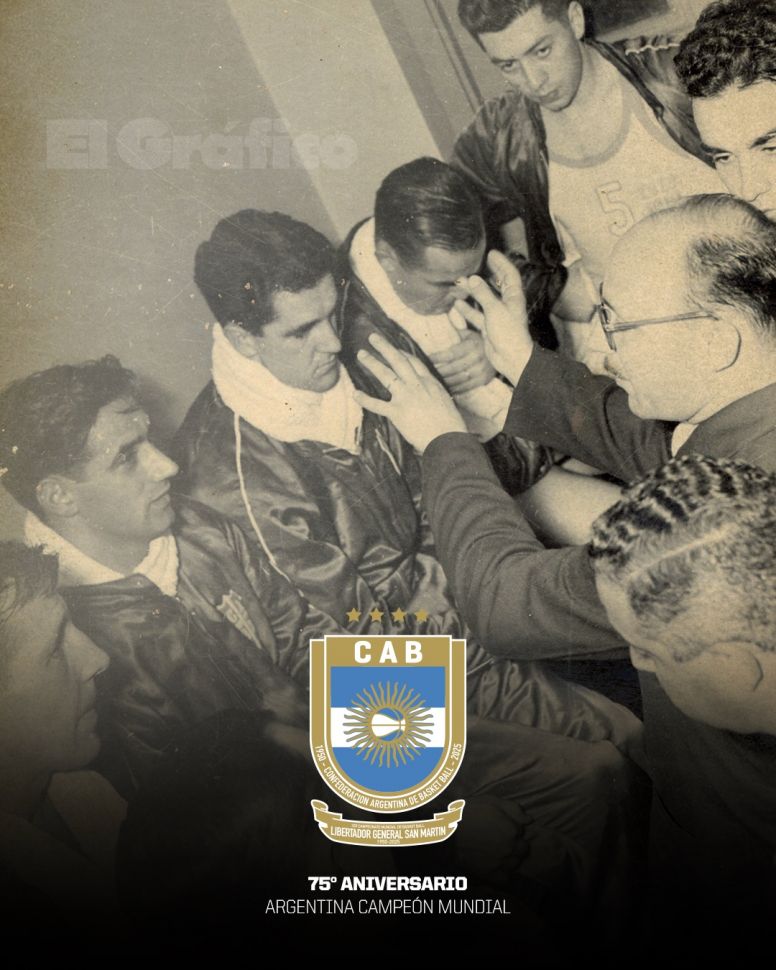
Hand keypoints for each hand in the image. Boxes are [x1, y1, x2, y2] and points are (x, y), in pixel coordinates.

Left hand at [353, 333, 467, 452]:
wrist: (447, 438)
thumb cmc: (451, 425)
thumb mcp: (445, 402)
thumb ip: (434, 396)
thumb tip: (431, 397)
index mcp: (430, 383)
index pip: (413, 362)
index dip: (402, 353)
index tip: (393, 348)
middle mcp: (417, 386)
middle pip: (399, 361)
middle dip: (385, 348)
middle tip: (373, 338)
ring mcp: (406, 397)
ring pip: (386, 375)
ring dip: (373, 363)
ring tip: (361, 354)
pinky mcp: (397, 412)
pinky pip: (377, 404)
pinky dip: (365, 399)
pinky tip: (355, 394)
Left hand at [430, 330, 495, 394]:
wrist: (498, 350)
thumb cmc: (477, 341)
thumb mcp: (467, 334)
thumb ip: (453, 334)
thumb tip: (434, 333)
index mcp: (472, 345)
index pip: (451, 354)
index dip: (438, 357)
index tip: (428, 359)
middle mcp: (478, 358)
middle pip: (453, 368)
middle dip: (439, 371)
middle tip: (428, 371)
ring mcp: (482, 371)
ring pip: (459, 379)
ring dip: (445, 381)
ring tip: (435, 380)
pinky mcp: (484, 380)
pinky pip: (466, 387)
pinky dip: (455, 388)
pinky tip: (446, 387)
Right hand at [454, 250, 533, 384]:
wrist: (511, 359)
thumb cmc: (508, 333)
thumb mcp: (494, 310)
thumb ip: (482, 294)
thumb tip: (471, 279)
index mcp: (513, 296)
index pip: (509, 274)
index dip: (501, 263)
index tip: (491, 253)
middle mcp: (506, 304)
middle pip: (496, 285)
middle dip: (485, 275)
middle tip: (474, 265)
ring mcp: (497, 315)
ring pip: (483, 299)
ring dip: (473, 292)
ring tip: (459, 283)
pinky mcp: (489, 327)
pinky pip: (476, 315)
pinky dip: (467, 309)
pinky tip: (457, 304)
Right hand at [454, 795, 530, 885]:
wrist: (446, 835)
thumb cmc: (466, 814)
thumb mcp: (489, 802)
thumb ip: (512, 809)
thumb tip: (529, 820)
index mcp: (512, 830)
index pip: (521, 831)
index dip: (511, 827)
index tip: (500, 826)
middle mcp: (510, 849)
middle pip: (523, 849)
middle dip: (515, 844)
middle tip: (500, 840)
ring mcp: (501, 864)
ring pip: (515, 863)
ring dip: (510, 858)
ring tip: (496, 853)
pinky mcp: (491, 876)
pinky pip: (506, 879)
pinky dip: (503, 874)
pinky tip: (495, 866)